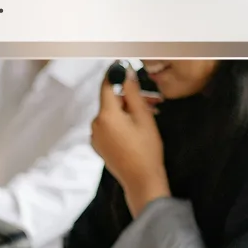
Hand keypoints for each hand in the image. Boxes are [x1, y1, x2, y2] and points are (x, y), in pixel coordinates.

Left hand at [90, 77, 169, 216]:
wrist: (142, 181)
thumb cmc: (147, 150)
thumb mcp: (144, 118)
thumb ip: (133, 93)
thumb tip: (126, 74)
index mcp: (106, 115)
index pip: (107, 85)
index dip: (116, 74)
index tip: (124, 66)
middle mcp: (96, 124)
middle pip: (111, 102)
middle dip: (129, 98)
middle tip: (152, 100)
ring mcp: (95, 136)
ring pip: (111, 115)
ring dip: (127, 111)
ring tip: (148, 117)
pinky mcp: (99, 146)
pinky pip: (109, 127)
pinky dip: (121, 124)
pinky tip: (137, 130)